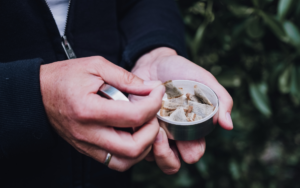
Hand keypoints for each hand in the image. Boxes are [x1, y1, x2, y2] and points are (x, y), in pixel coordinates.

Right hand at [40, 56, 164, 171]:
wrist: (39, 94)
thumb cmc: (65, 77)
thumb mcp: (96, 66)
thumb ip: (126, 78)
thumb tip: (151, 87)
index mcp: (89, 109)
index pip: (133, 116)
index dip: (154, 103)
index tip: (158, 91)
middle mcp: (88, 133)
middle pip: (133, 148)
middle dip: (152, 131)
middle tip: (152, 114)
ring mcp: (87, 145)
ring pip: (126, 161)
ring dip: (143, 146)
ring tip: (144, 125)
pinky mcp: (87, 150)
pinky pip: (115, 162)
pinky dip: (131, 152)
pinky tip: (132, 133)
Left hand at [130, 47, 232, 173]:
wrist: (154, 62)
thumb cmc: (181, 71)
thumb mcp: (204, 80)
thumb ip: (220, 99)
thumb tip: (228, 125)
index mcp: (190, 130)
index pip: (193, 154)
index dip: (190, 151)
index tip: (185, 134)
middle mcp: (171, 136)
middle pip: (171, 164)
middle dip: (166, 155)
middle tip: (161, 134)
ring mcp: (152, 132)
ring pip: (150, 158)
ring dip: (149, 145)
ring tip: (150, 123)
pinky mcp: (136, 127)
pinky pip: (134, 142)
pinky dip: (136, 133)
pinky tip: (138, 117)